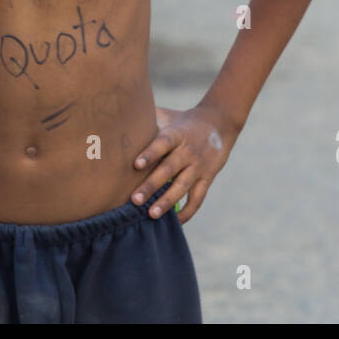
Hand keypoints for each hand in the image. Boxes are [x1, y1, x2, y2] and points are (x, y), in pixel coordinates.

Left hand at [129, 105, 235, 224]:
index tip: (135, 165)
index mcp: (176, 134)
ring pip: (182, 186)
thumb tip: (118, 119)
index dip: (150, 154)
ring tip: (151, 214)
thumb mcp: (168, 116)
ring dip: (167, 202)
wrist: (219, 123)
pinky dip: (188, 212)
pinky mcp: (208, 178)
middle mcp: (188, 151)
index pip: (162, 144)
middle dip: (151, 185)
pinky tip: (175, 222)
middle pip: (169, 169)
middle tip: (134, 200)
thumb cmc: (183, 121)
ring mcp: (199, 166)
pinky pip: (198, 198)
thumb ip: (148, 119)